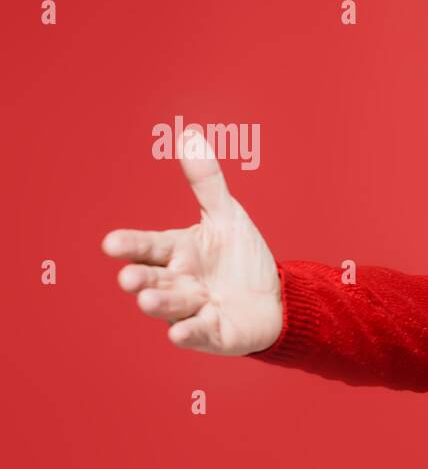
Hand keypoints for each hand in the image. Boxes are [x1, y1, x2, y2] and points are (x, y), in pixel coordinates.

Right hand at [101, 127, 282, 355]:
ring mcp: (192, 310)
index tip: (111, 243)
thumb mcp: (227, 217)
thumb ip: (207, 182)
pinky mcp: (212, 334)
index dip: (131, 245)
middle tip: (129, 277)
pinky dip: (188, 332)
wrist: (275, 299)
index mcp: (177, 252)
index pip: (148, 246)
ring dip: (159, 303)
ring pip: (171, 306)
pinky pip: (197, 334)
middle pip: (153, 278)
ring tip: (147, 299)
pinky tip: (179, 333)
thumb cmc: (241, 259)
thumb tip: (190, 134)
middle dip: (139, 278)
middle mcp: (178, 282)